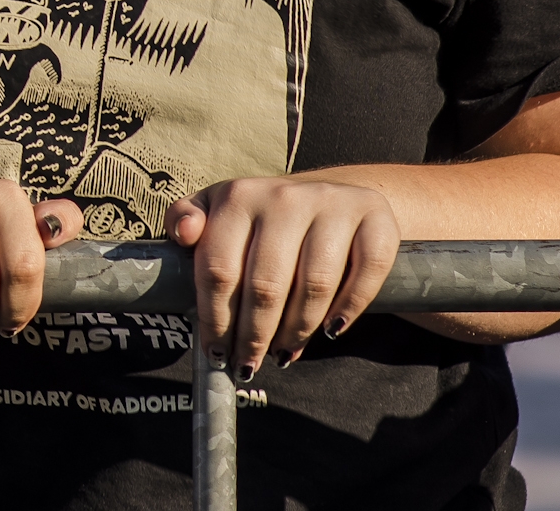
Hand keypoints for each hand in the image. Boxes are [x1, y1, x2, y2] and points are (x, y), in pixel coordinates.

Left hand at [168, 178, 396, 378]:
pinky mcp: (375, 219)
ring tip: (283, 352)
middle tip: (248, 364)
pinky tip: (331, 329)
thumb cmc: (263, 217)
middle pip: (265, 285)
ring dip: (297, 330)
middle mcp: (284, 197)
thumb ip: (185, 218)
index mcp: (238, 196)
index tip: (215, 351)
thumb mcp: (217, 209)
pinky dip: (349, 307)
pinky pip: (365, 273)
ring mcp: (332, 205)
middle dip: (253, 335)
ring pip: (314, 285)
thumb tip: (184, 234)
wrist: (330, 196)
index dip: (214, 318)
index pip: (218, 269)